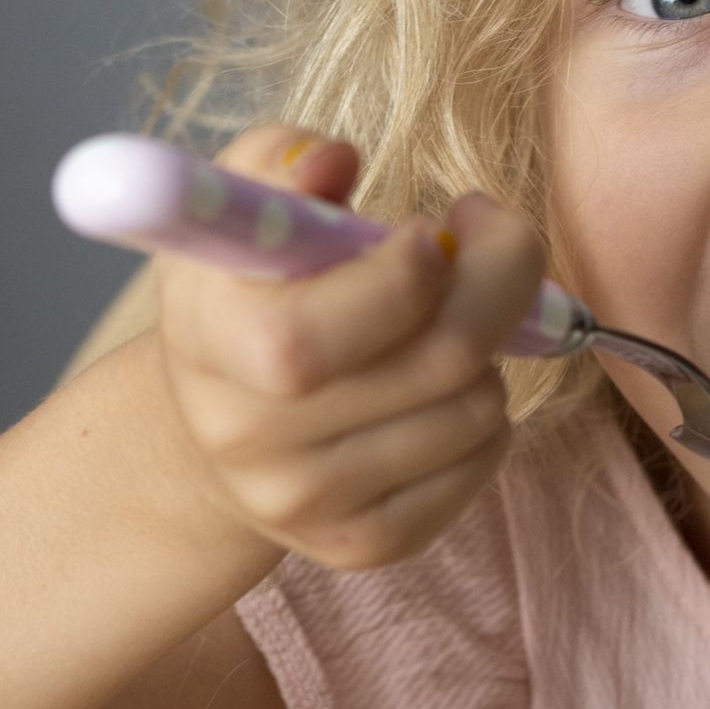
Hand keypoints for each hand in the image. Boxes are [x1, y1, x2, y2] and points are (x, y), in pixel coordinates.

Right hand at [151, 123, 546, 571]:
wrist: (211, 433)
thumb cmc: (244, 297)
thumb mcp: (238, 216)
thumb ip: (276, 166)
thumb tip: (329, 163)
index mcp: (212, 342)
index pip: (318, 332)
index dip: (405, 270)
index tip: (429, 229)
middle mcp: (248, 437)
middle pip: (437, 358)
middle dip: (498, 281)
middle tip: (492, 240)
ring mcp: (306, 502)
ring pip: (474, 409)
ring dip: (485, 352)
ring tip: (438, 327)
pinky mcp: (362, 545)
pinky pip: (482, 464)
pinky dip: (486, 417)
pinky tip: (439, 392)